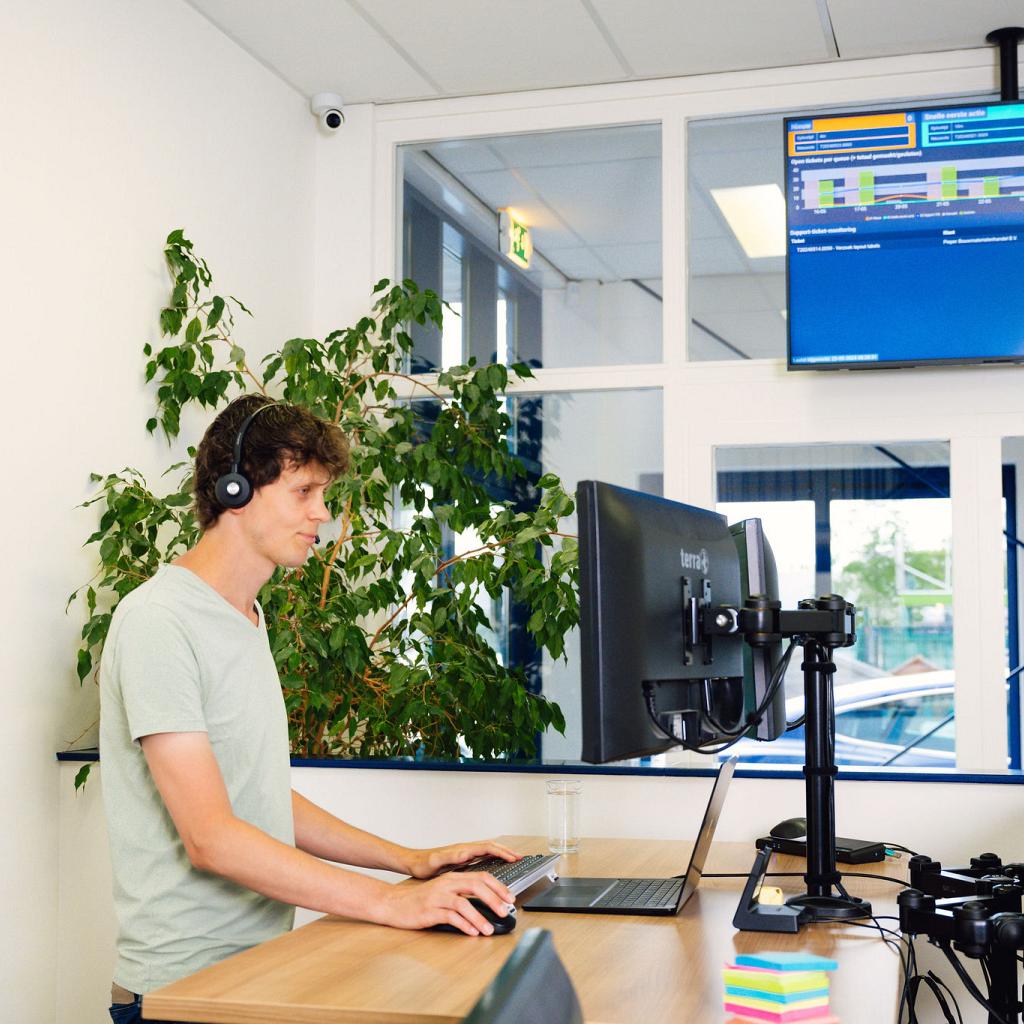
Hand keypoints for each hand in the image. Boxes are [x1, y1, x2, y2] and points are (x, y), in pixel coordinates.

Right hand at [374, 871, 515, 935]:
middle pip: (476, 886)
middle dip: (494, 899)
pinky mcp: (430, 910)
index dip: (498, 887)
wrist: (392, 903)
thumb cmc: (419, 900)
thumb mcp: (442, 892)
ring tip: (489, 929)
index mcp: (452, 878)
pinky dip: (464, 925)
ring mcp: (438, 896)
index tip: (510, 898)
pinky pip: (450, 917)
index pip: (481, 877)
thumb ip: (461, 895)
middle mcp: (446, 884)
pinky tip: (471, 932)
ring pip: (464, 903)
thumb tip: (485, 906)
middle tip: (505, 911)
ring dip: (480, 917)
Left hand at [404, 840, 519, 879]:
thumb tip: (465, 853)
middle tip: (520, 858)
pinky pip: (482, 857)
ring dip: (501, 854)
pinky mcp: (462, 860)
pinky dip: (492, 859)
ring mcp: (464, 854)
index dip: (502, 853)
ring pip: (488, 851)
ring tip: (513, 860)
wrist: (414, 863)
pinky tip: (496, 866)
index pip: (488, 848)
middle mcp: (465, 850)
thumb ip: (450, 856)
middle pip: (491, 847)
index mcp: (463, 850)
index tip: (514, 858)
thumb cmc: (423, 863)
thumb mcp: (436, 861)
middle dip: (506, 851)